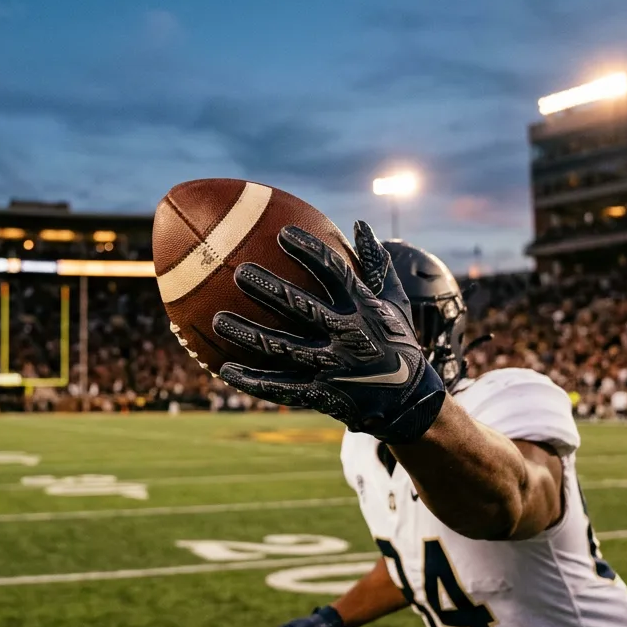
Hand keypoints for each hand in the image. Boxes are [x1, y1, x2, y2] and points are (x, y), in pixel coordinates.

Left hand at [213, 221, 445, 443]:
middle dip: (270, 290)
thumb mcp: (395, 303)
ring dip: (248, 334)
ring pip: (282, 348)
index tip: (283, 233)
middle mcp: (347, 336)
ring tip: (217, 319)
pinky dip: (252, 381)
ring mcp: (332, 368)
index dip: (310, 251)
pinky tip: (224, 369)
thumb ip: (376, 265)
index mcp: (364, 309)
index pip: (335, 272)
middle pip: (301, 308)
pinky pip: (281, 387)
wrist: (409, 402)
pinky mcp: (320, 395)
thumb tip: (359, 224)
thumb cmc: (395, 342)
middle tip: (240, 272)